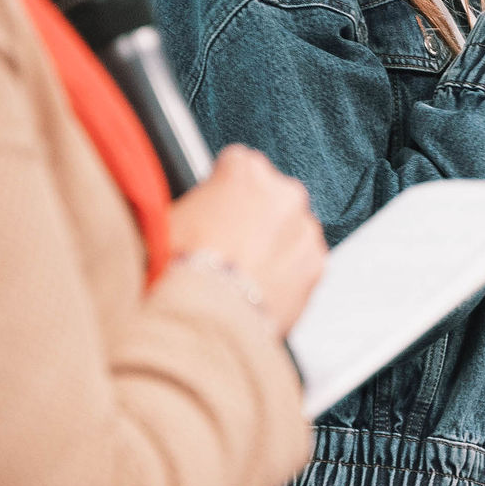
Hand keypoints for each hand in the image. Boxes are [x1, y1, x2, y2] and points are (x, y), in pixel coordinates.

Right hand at [169, 145, 325, 332]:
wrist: (205, 321)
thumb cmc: (181, 271)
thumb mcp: (167, 219)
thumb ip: (192, 203)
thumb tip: (187, 212)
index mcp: (245, 170)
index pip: (238, 164)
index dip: (222, 190)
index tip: (216, 208)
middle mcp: (283, 193)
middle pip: (270, 196)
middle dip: (253, 216)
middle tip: (227, 246)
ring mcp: (304, 229)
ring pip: (290, 230)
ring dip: (273, 245)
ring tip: (241, 273)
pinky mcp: (317, 265)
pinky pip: (302, 263)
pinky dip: (287, 273)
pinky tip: (259, 289)